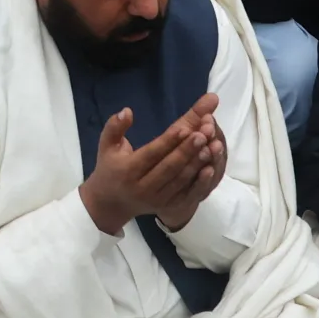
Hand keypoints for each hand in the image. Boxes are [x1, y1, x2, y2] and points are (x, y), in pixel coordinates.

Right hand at [78, 95, 223, 235]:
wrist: (112, 204)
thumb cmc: (110, 168)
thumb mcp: (106, 146)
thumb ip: (114, 127)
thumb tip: (127, 111)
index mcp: (127, 170)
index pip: (151, 154)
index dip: (168, 142)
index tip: (184, 128)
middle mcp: (143, 187)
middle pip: (169, 167)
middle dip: (188, 150)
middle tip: (205, 133)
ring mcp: (158, 199)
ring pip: (181, 180)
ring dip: (198, 163)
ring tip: (213, 145)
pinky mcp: (169, 206)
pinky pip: (187, 194)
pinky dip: (200, 182)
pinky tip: (211, 167)